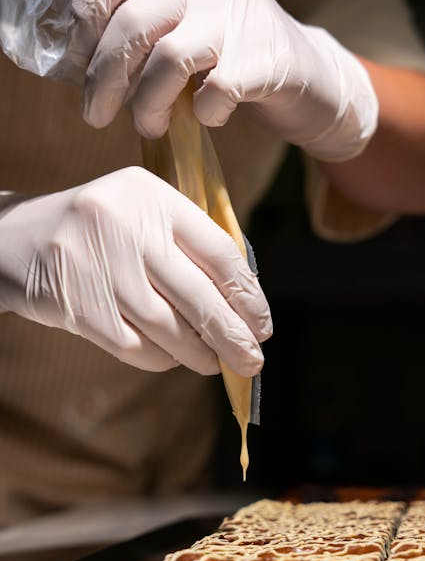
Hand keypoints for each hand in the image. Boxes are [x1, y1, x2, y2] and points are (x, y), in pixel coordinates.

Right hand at [0, 167, 270, 373]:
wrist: (14, 239)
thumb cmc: (96, 231)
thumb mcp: (140, 215)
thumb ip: (187, 244)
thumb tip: (244, 301)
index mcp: (152, 196)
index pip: (219, 252)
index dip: (248, 297)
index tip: (263, 325)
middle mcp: (127, 226)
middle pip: (199, 296)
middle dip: (234, 337)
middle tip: (253, 361)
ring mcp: (99, 266)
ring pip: (169, 327)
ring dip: (199, 354)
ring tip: (216, 364)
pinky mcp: (78, 305)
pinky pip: (136, 345)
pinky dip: (161, 358)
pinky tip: (174, 359)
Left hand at [72, 0, 377, 160]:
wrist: (309, 81)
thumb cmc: (233, 64)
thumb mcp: (183, 36)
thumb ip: (140, 40)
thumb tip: (81, 66)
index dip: (85, 25)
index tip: (78, 66)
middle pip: (134, 24)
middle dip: (105, 78)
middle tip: (95, 115)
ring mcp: (239, 18)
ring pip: (170, 57)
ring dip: (148, 103)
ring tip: (149, 125)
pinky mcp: (266, 59)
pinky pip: (216, 90)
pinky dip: (203, 113)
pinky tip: (207, 119)